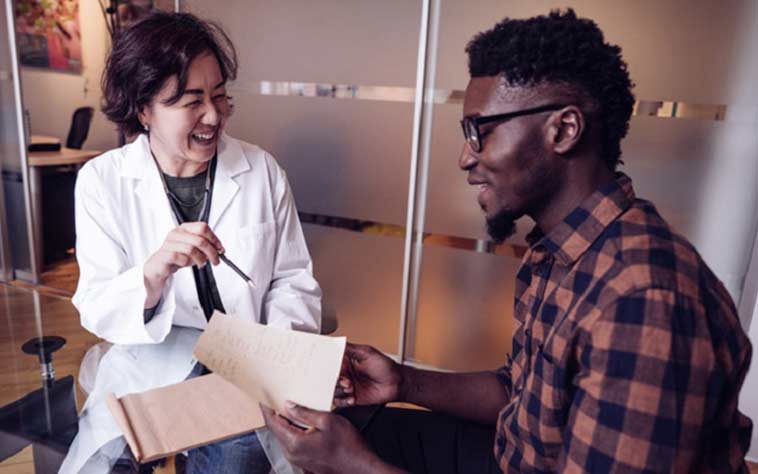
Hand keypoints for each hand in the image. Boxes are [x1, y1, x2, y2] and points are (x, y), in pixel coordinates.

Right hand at [143, 222, 222, 306]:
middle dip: (211, 252)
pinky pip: (181, 258)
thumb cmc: (177, 255)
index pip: (203, 227)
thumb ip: (206, 246)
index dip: (214, 238)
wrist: (159, 266)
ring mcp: (169, 243)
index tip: (220, 248)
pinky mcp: (164, 255)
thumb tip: (220, 249)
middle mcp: (176, 233)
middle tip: (215, 260)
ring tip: (201, 264)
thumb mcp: (193, 248)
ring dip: (200, 259)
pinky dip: (188, 263)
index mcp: (184, 228)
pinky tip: (187, 264)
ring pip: (191, 249)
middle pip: (200, 240)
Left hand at [262, 402, 388, 473]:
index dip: (267, 408)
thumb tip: (288, 405)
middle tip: (276, 396)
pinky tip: (300, 420)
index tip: (264, 396)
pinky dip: (292, 429)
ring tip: (289, 405)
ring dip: (284, 421)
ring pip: (284, 436)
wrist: (359, 467)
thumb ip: (305, 412)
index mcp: (295, 442)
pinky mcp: (304, 460)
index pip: (273, 422)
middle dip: (275, 412)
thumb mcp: (328, 421)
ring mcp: (297, 458)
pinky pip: (292, 442)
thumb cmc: (348, 446)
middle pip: (276, 429)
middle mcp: (292, 453)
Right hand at [334, 343, 403, 407]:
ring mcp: (348, 386)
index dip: (329, 366)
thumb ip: (350, 348)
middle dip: (336, 380)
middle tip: (345, 380)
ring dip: (340, 390)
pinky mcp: (352, 398)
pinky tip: (352, 398)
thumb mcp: (367, 353)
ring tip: (350, 388)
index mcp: (347, 361)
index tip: (331, 369)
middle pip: (330, 378)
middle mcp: (346, 374)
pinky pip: (340, 402)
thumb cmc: (385, 366)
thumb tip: (336, 343)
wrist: (397, 383)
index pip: (332, 363)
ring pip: (334, 390)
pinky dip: (344, 401)